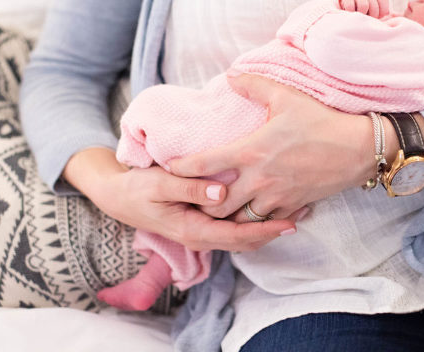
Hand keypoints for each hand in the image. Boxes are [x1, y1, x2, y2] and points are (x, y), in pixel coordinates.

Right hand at [64, 148, 297, 251]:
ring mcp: (203, 231)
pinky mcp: (204, 222)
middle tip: (305, 212)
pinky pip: (234, 226)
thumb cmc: (138, 187)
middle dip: (276, 229)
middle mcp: (202, 236)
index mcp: (193, 230)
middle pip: (247, 240)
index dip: (266, 230)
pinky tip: (270, 204)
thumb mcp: (160, 183)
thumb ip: (190, 186)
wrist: (118, 196)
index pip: (238, 237)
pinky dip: (255, 219)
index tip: (291, 221)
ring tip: (297, 208)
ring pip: (243, 235)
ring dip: (268, 224)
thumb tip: (221, 192)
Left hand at [169, 74, 375, 220]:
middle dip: (199, 203)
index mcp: (251, 151)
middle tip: (190, 197)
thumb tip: (232, 74)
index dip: (181, 168)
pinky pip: (264, 223)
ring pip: (237, 220)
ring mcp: (276, 197)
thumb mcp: (287, 96)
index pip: (203, 165)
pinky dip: (252, 222)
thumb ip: (255, 85)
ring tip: (215, 210)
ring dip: (224, 217)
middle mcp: (259, 179)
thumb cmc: (322, 120)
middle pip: (214, 204)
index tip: (169, 168)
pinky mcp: (292, 207)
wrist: (359, 149)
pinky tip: (248, 214)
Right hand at [339, 0, 390, 17]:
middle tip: (370, 18)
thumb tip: (396, 14)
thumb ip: (388, 12)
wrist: (351, 14)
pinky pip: (351, 6)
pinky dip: (352, 12)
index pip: (384, 0)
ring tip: (362, 16)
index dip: (383, 12)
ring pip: (363, 5)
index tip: (379, 16)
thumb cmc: (368, 14)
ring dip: (363, 14)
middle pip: (374, 5)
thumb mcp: (380, 11)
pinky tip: (353, 14)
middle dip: (373, 15)